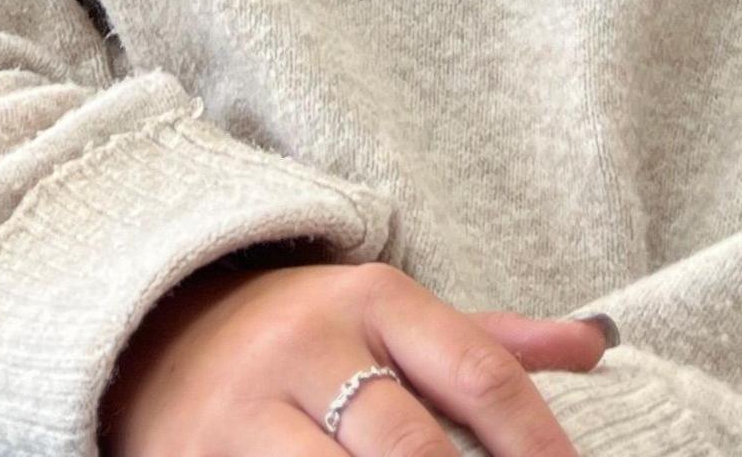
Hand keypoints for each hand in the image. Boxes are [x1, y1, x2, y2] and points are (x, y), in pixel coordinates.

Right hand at [102, 252, 614, 455]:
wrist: (145, 325)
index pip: (478, 375)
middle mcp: (309, 347)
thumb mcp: (386, 315)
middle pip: (412, 446)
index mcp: (371, 299)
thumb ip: (487, 337)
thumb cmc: (297, 336)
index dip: (539, 444)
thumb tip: (596, 345)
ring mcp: (248, 411)